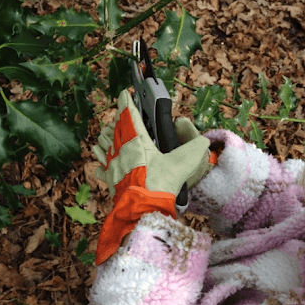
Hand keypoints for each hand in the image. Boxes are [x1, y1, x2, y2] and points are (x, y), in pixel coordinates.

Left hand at [92, 90, 211, 262]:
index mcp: (137, 141)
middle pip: (114, 130)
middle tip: (120, 115)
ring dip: (105, 139)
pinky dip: (100, 163)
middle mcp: (121, 150)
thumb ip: (196, 148)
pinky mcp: (110, 182)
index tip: (124, 92)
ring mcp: (113, 166)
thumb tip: (203, 141)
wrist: (144, 211)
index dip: (126, 102)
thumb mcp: (184, 163)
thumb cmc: (161, 184)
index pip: (129, 116)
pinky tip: (100, 164)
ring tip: (106, 134)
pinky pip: (101, 168)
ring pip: (104, 146)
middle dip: (117, 120)